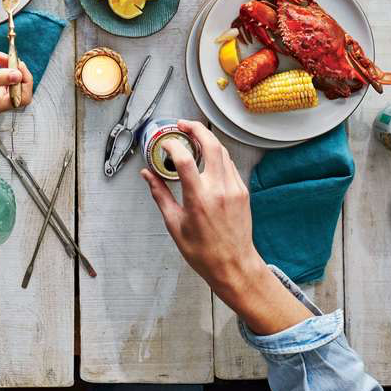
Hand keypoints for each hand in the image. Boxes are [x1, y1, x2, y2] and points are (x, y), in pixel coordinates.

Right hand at [142, 120, 261, 295]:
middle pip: (211, 145)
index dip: (173, 145)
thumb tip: (148, 175)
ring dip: (208, 139)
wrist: (234, 266)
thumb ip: (160, 195)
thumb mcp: (174, 225)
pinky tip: (207, 157)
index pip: (185, 160)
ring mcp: (234, 189)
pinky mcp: (242, 191)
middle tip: (182, 125)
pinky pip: (229, 164)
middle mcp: (219, 189)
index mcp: (199, 199)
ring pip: (223, 151)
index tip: (165, 144)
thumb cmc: (204, 252)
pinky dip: (217, 154)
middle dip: (196, 128)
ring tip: (193, 136)